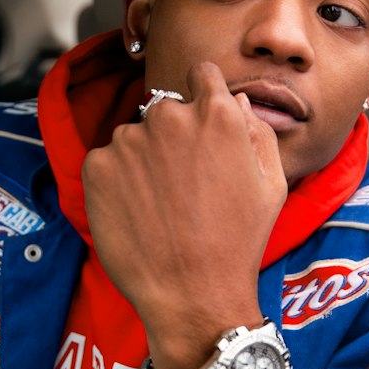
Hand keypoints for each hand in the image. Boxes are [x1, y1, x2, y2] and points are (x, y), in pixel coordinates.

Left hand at [82, 62, 287, 368]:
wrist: (192, 295)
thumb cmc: (239, 243)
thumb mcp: (272, 184)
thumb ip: (257, 131)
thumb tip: (234, 101)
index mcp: (217, 114)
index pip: (201, 74)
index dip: (202, 94)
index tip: (200, 123)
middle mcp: (169, 117)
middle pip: (166, 110)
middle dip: (173, 136)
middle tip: (184, 184)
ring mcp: (128, 140)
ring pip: (134, 137)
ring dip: (143, 159)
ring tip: (161, 206)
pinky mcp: (97, 167)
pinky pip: (106, 161)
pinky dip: (117, 182)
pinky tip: (138, 213)